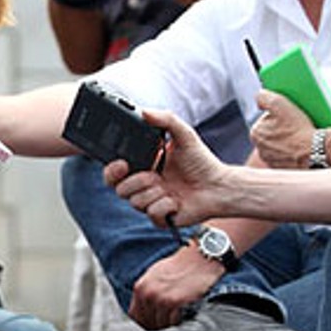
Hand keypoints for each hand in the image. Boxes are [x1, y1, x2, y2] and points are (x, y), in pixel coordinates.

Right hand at [104, 109, 232, 227]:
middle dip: (133, 182)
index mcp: (143, 167)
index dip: (112, 170)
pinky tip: (177, 200)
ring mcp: (151, 203)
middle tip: (151, 176)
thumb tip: (144, 112)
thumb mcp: (184, 134)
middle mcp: (144, 186)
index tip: (122, 163)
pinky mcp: (160, 218)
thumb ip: (165, 119)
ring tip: (170, 185)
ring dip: (154, 192)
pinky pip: (152, 214)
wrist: (219, 186)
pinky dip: (165, 205)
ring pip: (135, 201)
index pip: (115, 172)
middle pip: (119, 189)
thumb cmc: (201, 162)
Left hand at [129, 245, 221, 329]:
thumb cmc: (181, 266)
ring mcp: (160, 299)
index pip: (135, 316)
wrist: (201, 259)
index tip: (154, 323)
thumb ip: (147, 292)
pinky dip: (179, 323)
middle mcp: (148, 293)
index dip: (145, 322)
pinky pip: (173, 323)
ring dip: (169, 325)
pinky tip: (185, 315)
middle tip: (169, 322)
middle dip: (157, 325)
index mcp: (140, 287)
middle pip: (147, 322)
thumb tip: (144, 309)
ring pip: (160, 325)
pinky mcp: (175, 302)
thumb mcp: (155, 275)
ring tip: (178, 318)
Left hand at [250, 90, 316, 168]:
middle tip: (298, 125)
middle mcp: (260, 149)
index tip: (291, 116)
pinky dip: (293, 153)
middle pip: (273, 132)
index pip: (267, 119)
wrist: (315, 153)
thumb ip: (265, 97)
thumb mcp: (280, 104)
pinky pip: (287, 157)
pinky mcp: (282, 169)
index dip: (280, 115)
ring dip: (288, 141)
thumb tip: (259, 96)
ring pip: (280, 145)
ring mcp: (271, 161)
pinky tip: (303, 148)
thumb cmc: (298, 129)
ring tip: (302, 137)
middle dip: (284, 128)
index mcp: (256, 133)